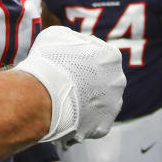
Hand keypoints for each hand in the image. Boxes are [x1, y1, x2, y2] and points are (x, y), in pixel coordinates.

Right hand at [13, 25, 125, 142]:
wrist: (43, 95)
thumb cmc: (48, 61)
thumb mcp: (57, 35)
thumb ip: (72, 38)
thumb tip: (73, 42)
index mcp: (111, 56)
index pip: (99, 56)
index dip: (81, 61)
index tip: (67, 65)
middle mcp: (118, 80)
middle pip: (102, 81)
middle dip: (87, 82)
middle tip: (65, 85)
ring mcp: (113, 105)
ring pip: (100, 103)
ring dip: (86, 102)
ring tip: (63, 103)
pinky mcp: (104, 126)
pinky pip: (92, 122)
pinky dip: (82, 121)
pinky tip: (65, 117)